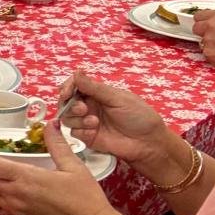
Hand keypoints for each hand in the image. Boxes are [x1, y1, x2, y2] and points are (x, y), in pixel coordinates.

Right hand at [57, 71, 181, 176]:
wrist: (148, 142)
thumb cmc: (139, 116)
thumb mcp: (117, 98)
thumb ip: (95, 87)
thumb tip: (77, 72)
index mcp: (97, 94)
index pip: (75, 86)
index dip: (67, 88)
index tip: (66, 92)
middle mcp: (90, 106)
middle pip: (66, 102)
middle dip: (71, 105)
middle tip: (83, 109)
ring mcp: (87, 122)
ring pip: (67, 118)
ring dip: (77, 119)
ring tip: (94, 122)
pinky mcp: (87, 137)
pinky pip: (74, 133)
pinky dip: (82, 131)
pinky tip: (94, 132)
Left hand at [193, 8, 214, 73]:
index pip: (200, 15)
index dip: (204, 20)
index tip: (207, 23)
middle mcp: (211, 26)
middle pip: (196, 27)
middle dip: (203, 31)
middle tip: (214, 35)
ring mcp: (208, 40)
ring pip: (202, 40)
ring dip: (210, 43)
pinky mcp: (208, 53)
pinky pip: (206, 52)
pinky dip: (213, 53)